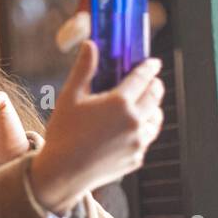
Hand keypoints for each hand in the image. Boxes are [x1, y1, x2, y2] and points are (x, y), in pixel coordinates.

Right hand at [29, 41, 164, 215]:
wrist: (62, 173)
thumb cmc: (62, 133)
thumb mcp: (70, 97)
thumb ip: (84, 69)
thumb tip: (90, 44)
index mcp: (119, 102)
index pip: (143, 78)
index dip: (150, 67)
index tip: (153, 63)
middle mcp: (134, 121)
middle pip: (155, 96)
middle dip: (155, 86)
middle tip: (151, 82)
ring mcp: (138, 142)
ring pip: (156, 119)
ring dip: (152, 109)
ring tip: (144, 106)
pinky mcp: (136, 158)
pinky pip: (145, 139)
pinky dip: (142, 131)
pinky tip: (130, 129)